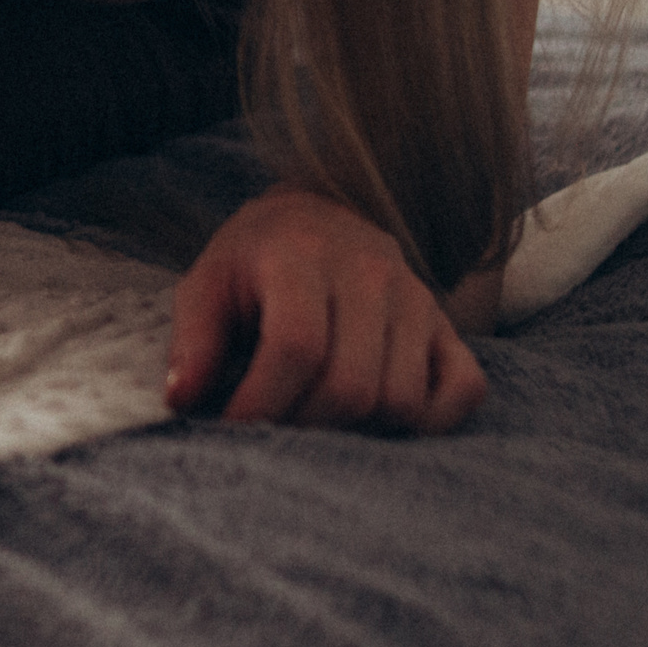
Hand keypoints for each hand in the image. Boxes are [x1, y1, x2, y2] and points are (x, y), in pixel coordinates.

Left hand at [167, 185, 485, 433]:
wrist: (317, 215)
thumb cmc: (253, 260)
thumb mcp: (206, 283)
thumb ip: (192, 339)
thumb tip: (183, 401)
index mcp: (302, 256)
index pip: (296, 346)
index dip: (262, 402)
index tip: (233, 428)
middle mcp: (371, 273)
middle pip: (352, 385)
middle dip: (304, 425)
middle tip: (273, 430)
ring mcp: (417, 299)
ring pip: (402, 399)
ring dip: (356, 431)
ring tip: (314, 418)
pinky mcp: (448, 325)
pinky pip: (464, 390)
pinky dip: (428, 422)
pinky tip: (378, 421)